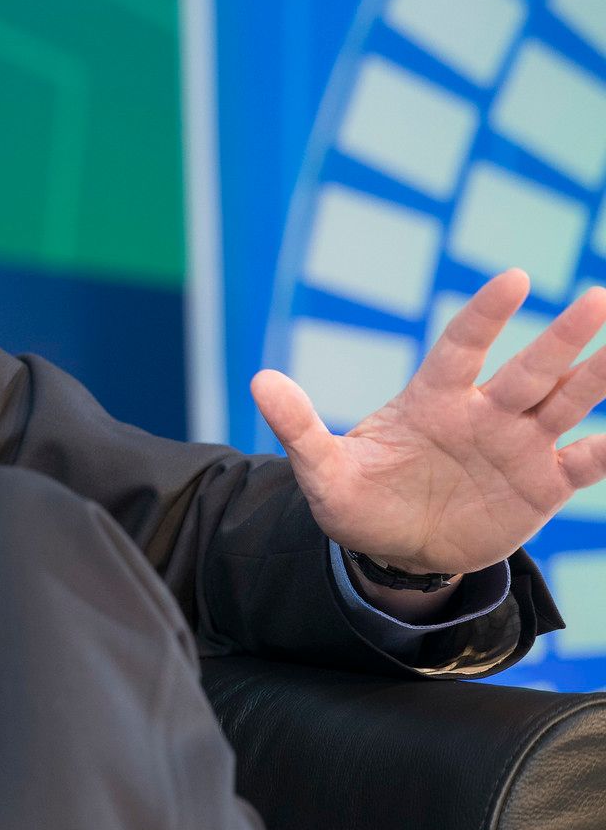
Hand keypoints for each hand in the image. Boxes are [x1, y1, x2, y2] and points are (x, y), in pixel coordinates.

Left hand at [253, 269, 605, 576]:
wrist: (392, 550)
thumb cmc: (357, 499)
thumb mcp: (321, 471)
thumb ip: (299, 427)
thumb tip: (259, 380)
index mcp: (432, 399)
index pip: (462, 346)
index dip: (486, 315)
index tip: (513, 279)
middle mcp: (483, 414)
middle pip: (530, 368)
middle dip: (564, 336)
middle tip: (599, 298)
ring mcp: (515, 447)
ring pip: (566, 404)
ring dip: (597, 376)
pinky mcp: (539, 488)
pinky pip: (582, 464)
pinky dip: (602, 450)